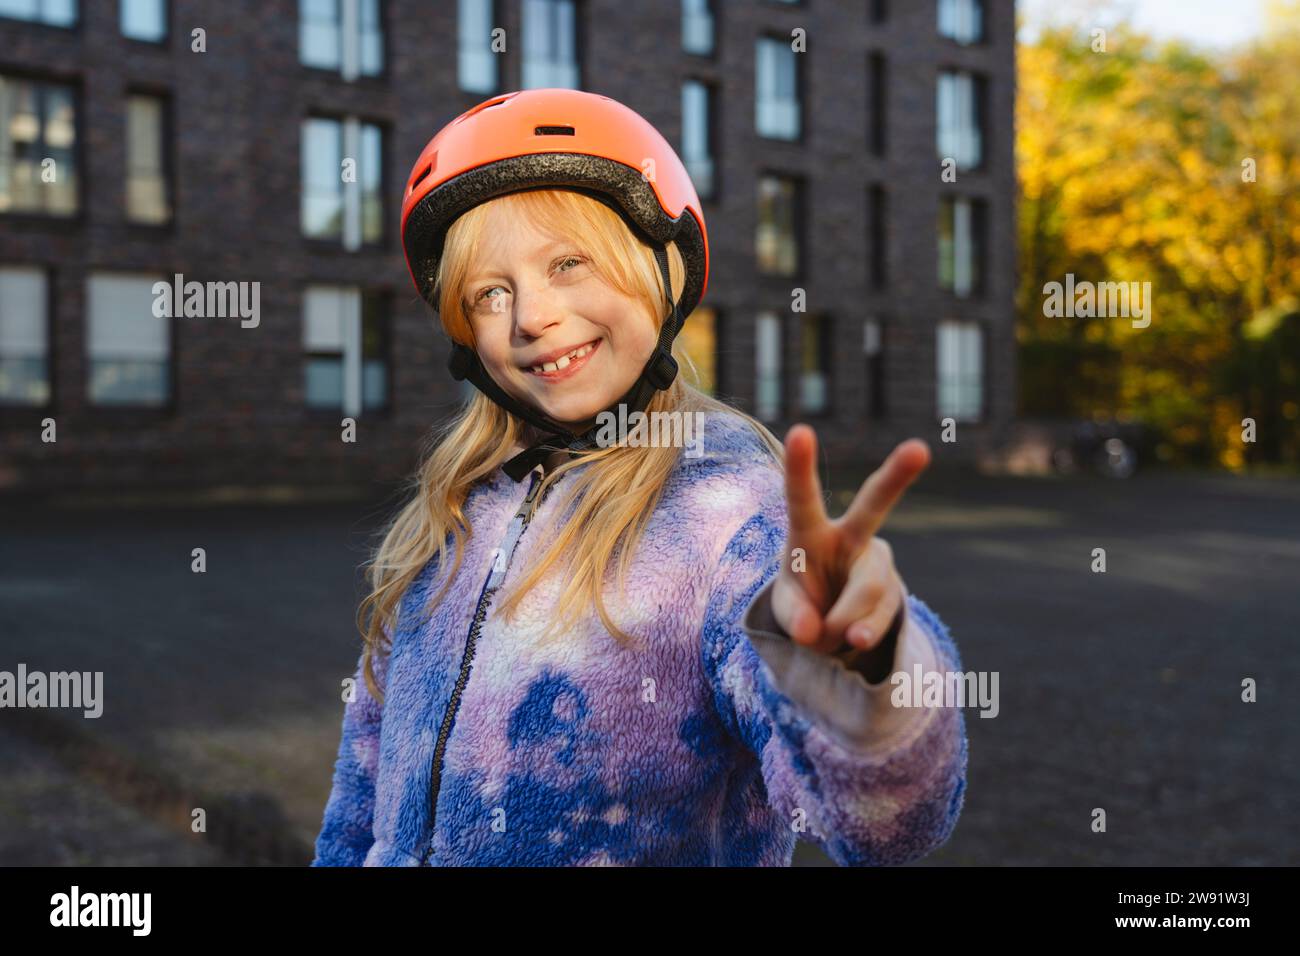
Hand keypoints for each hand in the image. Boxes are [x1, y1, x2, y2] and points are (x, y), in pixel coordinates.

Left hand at [771, 424, 929, 660]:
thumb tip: (814, 630)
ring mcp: (877, 562)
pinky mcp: (894, 591)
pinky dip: (864, 632)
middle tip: (920, 449)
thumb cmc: (801, 603)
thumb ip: (794, 617)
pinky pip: (881, 615)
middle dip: (897, 475)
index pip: (802, 497)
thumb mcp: (787, 609)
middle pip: (874, 504)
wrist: (831, 628)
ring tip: (835, 635)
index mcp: (810, 531)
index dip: (800, 467)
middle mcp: (850, 536)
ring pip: (871, 585)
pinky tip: (854, 640)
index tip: (800, 430)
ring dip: (847, 618)